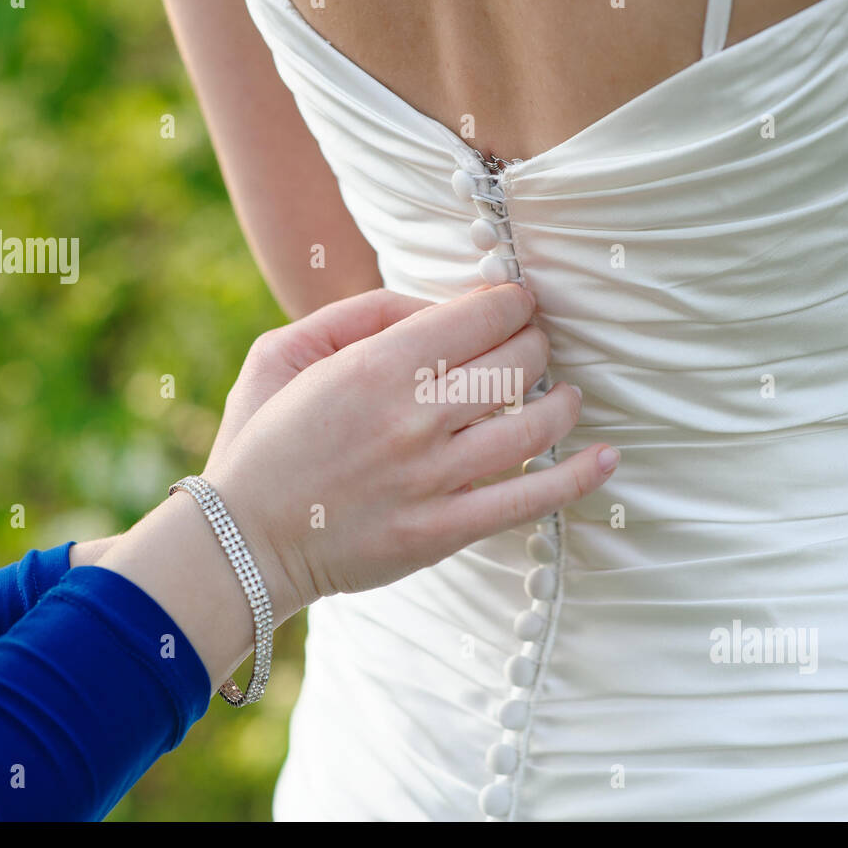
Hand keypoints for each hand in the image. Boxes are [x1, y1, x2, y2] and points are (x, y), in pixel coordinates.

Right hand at [100, 284, 618, 690]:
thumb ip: (358, 314)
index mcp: (376, 367)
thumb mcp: (282, 352)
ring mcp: (435, 478)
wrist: (240, 545)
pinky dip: (577, 477)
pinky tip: (607, 458)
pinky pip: (529, 500)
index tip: (514, 305)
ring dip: (562, 399)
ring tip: (562, 393)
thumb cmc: (261, 443)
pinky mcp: (444, 531)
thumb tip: (435, 306)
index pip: (483, 314)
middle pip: (517, 360)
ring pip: (535, 423)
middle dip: (536, 341)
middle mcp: (414, 418)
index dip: (512, 302)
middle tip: (533, 344)